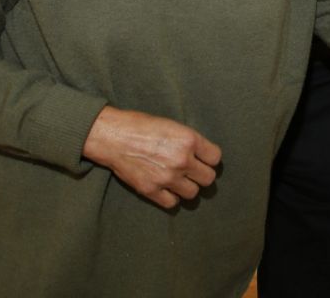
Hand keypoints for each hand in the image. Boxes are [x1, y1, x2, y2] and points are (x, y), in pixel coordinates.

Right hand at [82, 106, 221, 208]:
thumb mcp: (172, 125)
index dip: (209, 158)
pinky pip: (172, 203)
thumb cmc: (141, 126)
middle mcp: (181, 160)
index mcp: (189, 140)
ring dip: (187, 187)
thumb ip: (189, 141)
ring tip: (179, 180)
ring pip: (193, 193)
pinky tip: (167, 189)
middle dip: (201, 174)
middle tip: (192, 171)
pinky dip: (171, 198)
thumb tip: (201, 154)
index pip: (216, 157)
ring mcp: (167, 177)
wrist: (113, 137)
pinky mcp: (151, 190)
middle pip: (208, 178)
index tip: (202, 158)